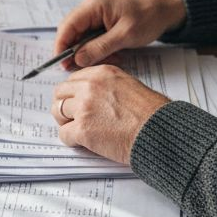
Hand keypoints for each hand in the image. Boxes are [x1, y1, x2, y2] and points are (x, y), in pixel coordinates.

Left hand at [52, 65, 169, 164]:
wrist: (158, 132)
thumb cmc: (151, 114)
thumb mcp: (128, 86)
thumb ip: (106, 87)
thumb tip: (91, 97)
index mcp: (102, 73)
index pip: (72, 79)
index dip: (72, 94)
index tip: (75, 103)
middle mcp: (91, 86)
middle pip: (60, 93)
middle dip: (64, 106)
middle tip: (72, 118)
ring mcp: (85, 108)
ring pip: (58, 112)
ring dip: (65, 122)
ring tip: (78, 130)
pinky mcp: (83, 129)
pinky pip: (64, 134)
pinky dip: (71, 140)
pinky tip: (83, 143)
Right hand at [55, 0, 186, 69]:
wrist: (164, 10)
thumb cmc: (148, 17)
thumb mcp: (125, 35)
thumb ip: (100, 47)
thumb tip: (77, 59)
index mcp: (93, 5)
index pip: (67, 26)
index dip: (61, 45)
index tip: (61, 64)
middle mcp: (90, 9)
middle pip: (72, 33)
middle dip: (77, 53)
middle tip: (84, 69)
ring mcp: (95, 17)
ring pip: (82, 40)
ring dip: (91, 54)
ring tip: (110, 59)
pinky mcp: (102, 25)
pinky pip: (92, 41)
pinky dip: (99, 51)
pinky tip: (114, 56)